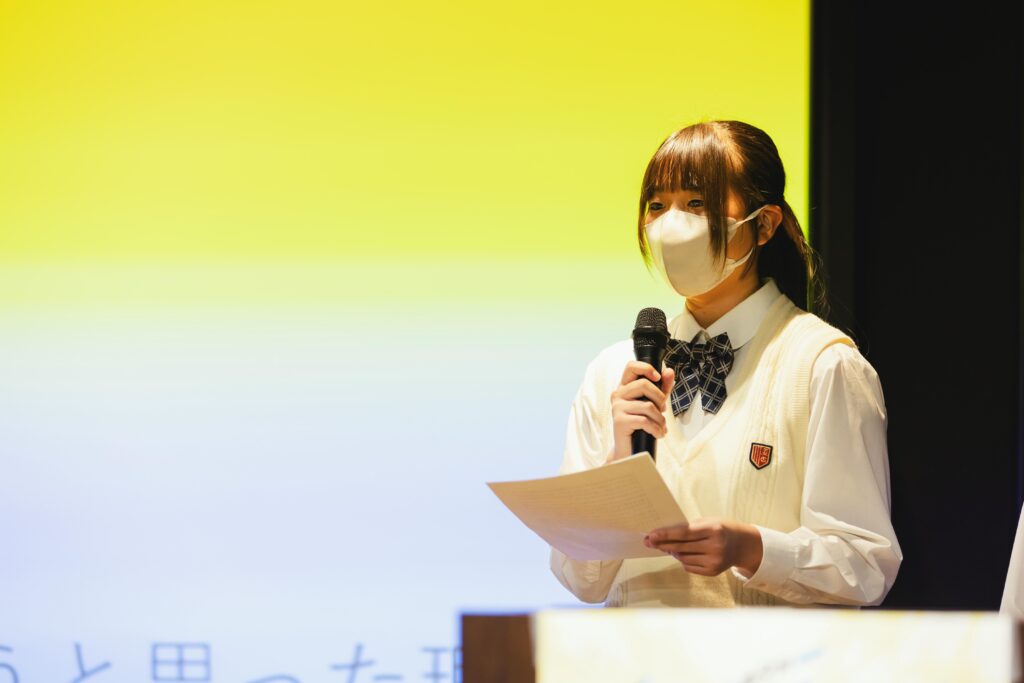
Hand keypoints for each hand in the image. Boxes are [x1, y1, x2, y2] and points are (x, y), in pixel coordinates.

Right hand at [608, 361, 674, 462]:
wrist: (630, 450)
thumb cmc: (641, 425)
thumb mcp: (654, 403)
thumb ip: (662, 387)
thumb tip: (669, 371)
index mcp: (624, 387)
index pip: (631, 366)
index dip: (646, 368)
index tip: (657, 377)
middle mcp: (617, 395)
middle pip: (644, 384)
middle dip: (659, 398)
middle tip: (662, 410)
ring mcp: (617, 407)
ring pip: (647, 405)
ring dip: (660, 419)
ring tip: (661, 426)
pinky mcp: (619, 421)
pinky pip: (644, 420)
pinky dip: (656, 429)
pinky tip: (658, 434)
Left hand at [643, 517, 763, 576]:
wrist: (743, 545)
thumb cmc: (721, 529)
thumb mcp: (708, 522)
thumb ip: (688, 528)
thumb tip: (663, 537)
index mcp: (714, 530)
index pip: (684, 533)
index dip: (666, 534)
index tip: (651, 535)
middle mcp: (716, 547)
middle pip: (681, 547)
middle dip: (663, 544)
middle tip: (649, 541)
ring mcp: (715, 561)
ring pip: (683, 558)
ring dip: (673, 552)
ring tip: (670, 546)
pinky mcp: (713, 572)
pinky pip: (689, 567)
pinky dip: (683, 560)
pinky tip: (684, 553)